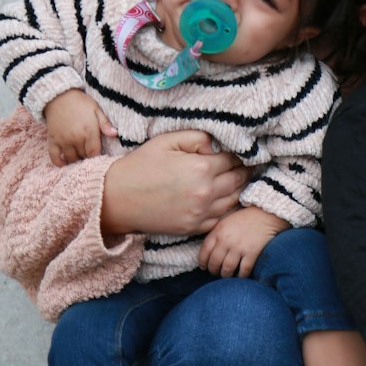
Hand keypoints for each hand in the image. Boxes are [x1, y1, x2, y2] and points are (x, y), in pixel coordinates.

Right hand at [44, 89, 117, 165]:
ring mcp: (63, 140)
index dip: (97, 156)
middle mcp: (76, 138)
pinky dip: (59, 162)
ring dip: (76, 160)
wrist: (59, 95)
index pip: (94, 153)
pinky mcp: (53, 140)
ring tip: (80, 157)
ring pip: (71, 158)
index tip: (98, 154)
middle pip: (83, 157)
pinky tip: (64, 163)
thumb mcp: (96, 109)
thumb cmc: (80, 102)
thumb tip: (115, 134)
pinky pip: (54, 156)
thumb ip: (105, 123)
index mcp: (88, 132)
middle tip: (89, 154)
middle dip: (87, 157)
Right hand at [101, 131, 249, 237]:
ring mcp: (201, 213)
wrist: (117, 199)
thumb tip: (216, 145)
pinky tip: (227, 199)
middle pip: (238, 180)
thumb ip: (196, 137)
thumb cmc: (140, 166)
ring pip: (234, 200)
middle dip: (245, 170)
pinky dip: (228, 208)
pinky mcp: (194, 227)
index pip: (233, 159)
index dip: (239, 154)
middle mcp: (205, 193)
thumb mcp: (166, 141)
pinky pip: (221, 218)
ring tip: (240, 179)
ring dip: (239, 189)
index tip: (242, 151)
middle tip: (249, 165)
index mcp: (200, 168)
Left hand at [199, 207, 288, 278]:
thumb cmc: (244, 218)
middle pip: (214, 262)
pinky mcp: (252, 253)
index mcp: (218, 232)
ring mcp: (239, 248)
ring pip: (227, 269)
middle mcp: (226, 241)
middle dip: (213, 270)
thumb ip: (215, 234)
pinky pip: (243, 270)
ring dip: (225, 275)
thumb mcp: (225, 221)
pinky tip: (240, 275)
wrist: (265, 214)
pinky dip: (241, 276)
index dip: (202, 262)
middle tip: (215, 272)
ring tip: (226, 275)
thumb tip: (208, 250)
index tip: (204, 267)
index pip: (204, 251)